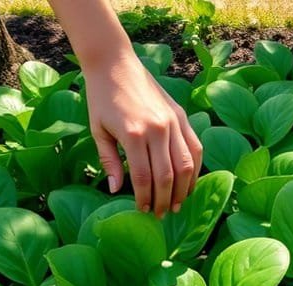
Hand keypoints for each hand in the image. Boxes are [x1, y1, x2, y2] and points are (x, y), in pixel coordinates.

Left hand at [83, 54, 202, 216]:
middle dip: (165, 199)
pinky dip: (195, 168)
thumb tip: (116, 190)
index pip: (144, 177)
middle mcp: (157, 129)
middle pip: (167, 175)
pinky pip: (195, 147)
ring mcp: (172, 122)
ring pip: (186, 164)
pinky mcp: (181, 116)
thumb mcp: (98, 131)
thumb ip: (109, 162)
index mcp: (134, 134)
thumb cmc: (101, 98)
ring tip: (178, 204)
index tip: (143, 210)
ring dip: (184, 188)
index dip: (145, 198)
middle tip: (161, 214)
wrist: (115, 64)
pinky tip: (188, 182)